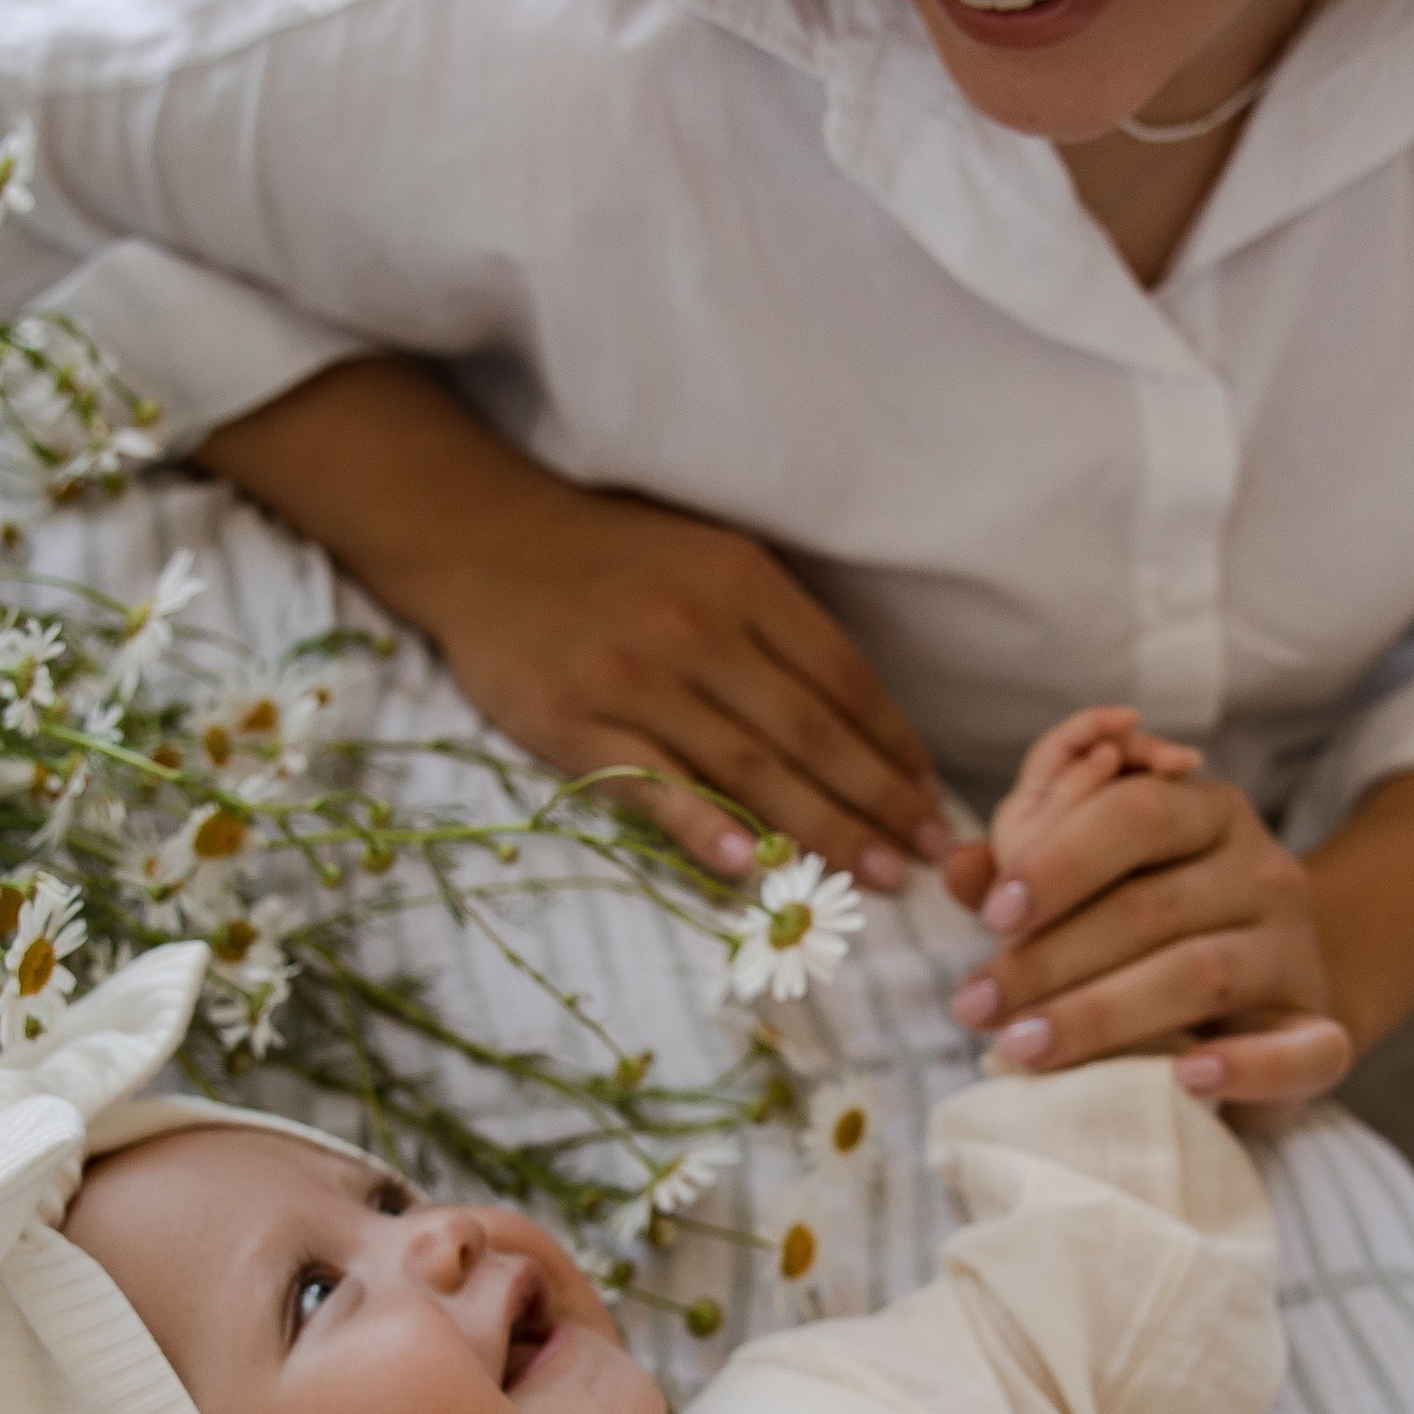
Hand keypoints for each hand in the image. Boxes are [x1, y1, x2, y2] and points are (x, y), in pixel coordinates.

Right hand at [199, 360, 948, 889]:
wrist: (482, 538)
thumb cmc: (611, 555)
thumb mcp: (708, 558)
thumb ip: (778, 629)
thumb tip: (863, 722)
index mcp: (742, 581)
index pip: (842, 677)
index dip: (893, 745)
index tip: (931, 797)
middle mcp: (695, 628)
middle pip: (808, 732)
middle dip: (878, 802)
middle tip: (929, 858)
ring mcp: (632, 680)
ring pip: (746, 768)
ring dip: (820, 829)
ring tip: (875, 875)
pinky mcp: (572, 722)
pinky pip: (652, 785)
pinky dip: (703, 828)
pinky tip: (750, 869)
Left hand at [945, 706, 1351, 1114]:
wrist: (1265, 998)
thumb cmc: (1156, 935)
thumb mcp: (1097, 887)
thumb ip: (1028, 868)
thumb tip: (957, 863)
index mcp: (1208, 813)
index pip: (1136, 813)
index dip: (1059, 860)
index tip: (992, 916)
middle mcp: (1265, 872)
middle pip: (1153, 905)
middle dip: (1050, 958)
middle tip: (977, 1005)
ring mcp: (1298, 952)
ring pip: (1202, 975)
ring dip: (1102, 1015)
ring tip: (1024, 1049)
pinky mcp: (1321, 1031)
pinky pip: (1302, 1049)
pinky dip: (1243, 1067)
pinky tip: (1183, 1077)